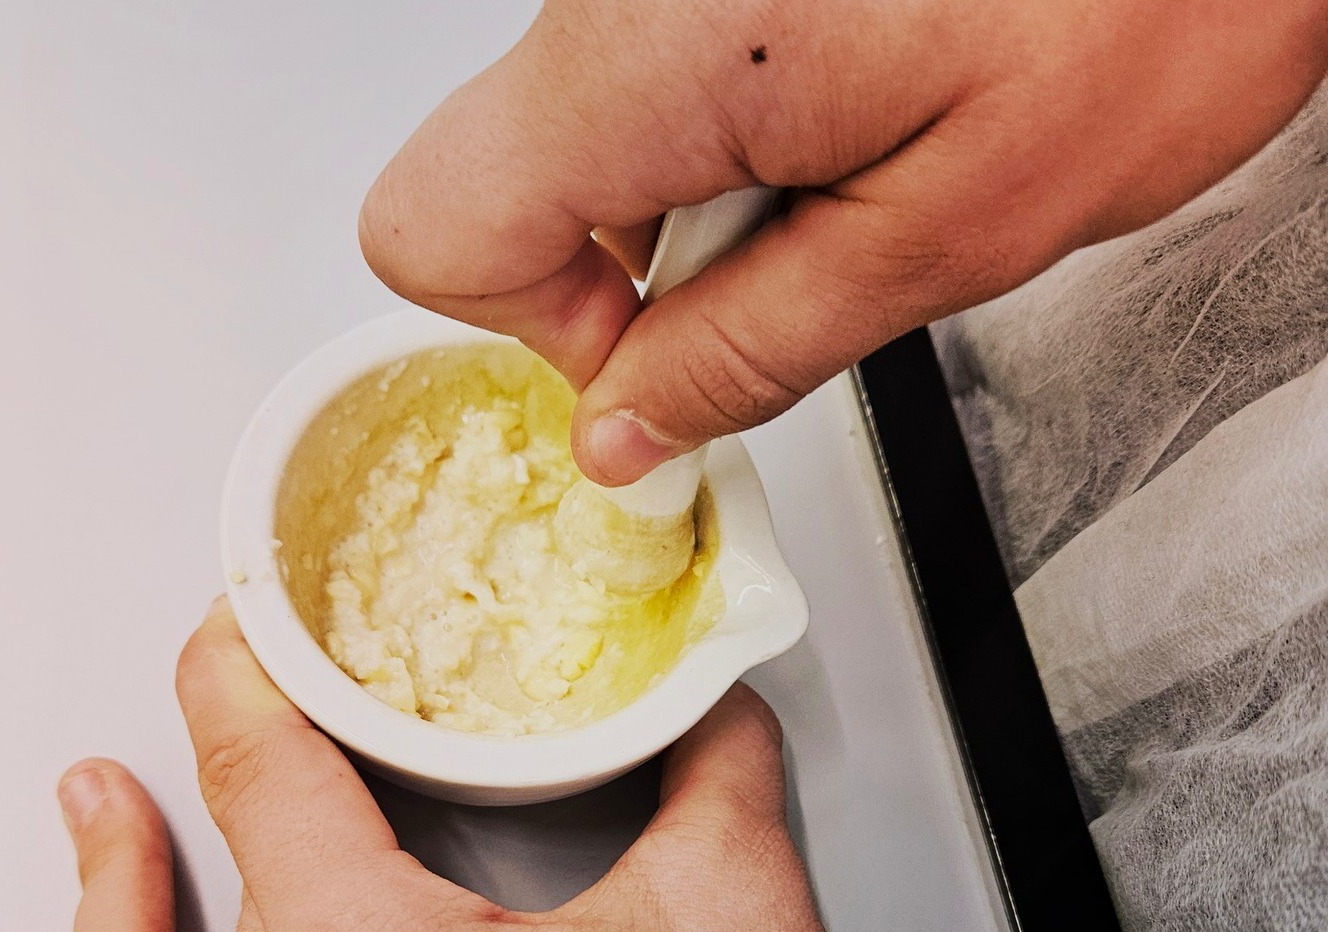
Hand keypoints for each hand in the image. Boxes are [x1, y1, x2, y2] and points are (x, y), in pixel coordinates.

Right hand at [360, 0, 1327, 484]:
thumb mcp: (946, 236)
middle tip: (776, 264)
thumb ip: (752, 351)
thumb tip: (628, 431)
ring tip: (844, 168)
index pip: (433, 231)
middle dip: (621, 272)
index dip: (535, 329)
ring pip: (579, 132)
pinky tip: (841, 112)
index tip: (656, 354)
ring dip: (689, 200)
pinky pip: (647, 69)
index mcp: (653, 52)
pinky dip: (725, 130)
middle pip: (500, 181)